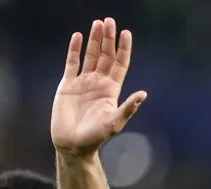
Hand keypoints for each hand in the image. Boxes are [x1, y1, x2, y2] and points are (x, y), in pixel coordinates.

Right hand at [51, 18, 146, 158]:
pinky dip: (74, 50)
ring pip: (90, 55)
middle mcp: (98, 83)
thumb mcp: (115, 123)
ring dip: (94, 40)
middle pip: (105, 55)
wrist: (72, 145)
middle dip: (108, 39)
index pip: (120, 64)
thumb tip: (143, 94)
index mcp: (111, 90)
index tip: (126, 33)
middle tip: (109, 21)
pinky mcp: (67, 84)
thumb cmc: (96, 137)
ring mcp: (83, 82)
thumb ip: (128, 108)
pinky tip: (77, 36)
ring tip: (97, 23)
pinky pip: (72, 63)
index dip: (123, 49)